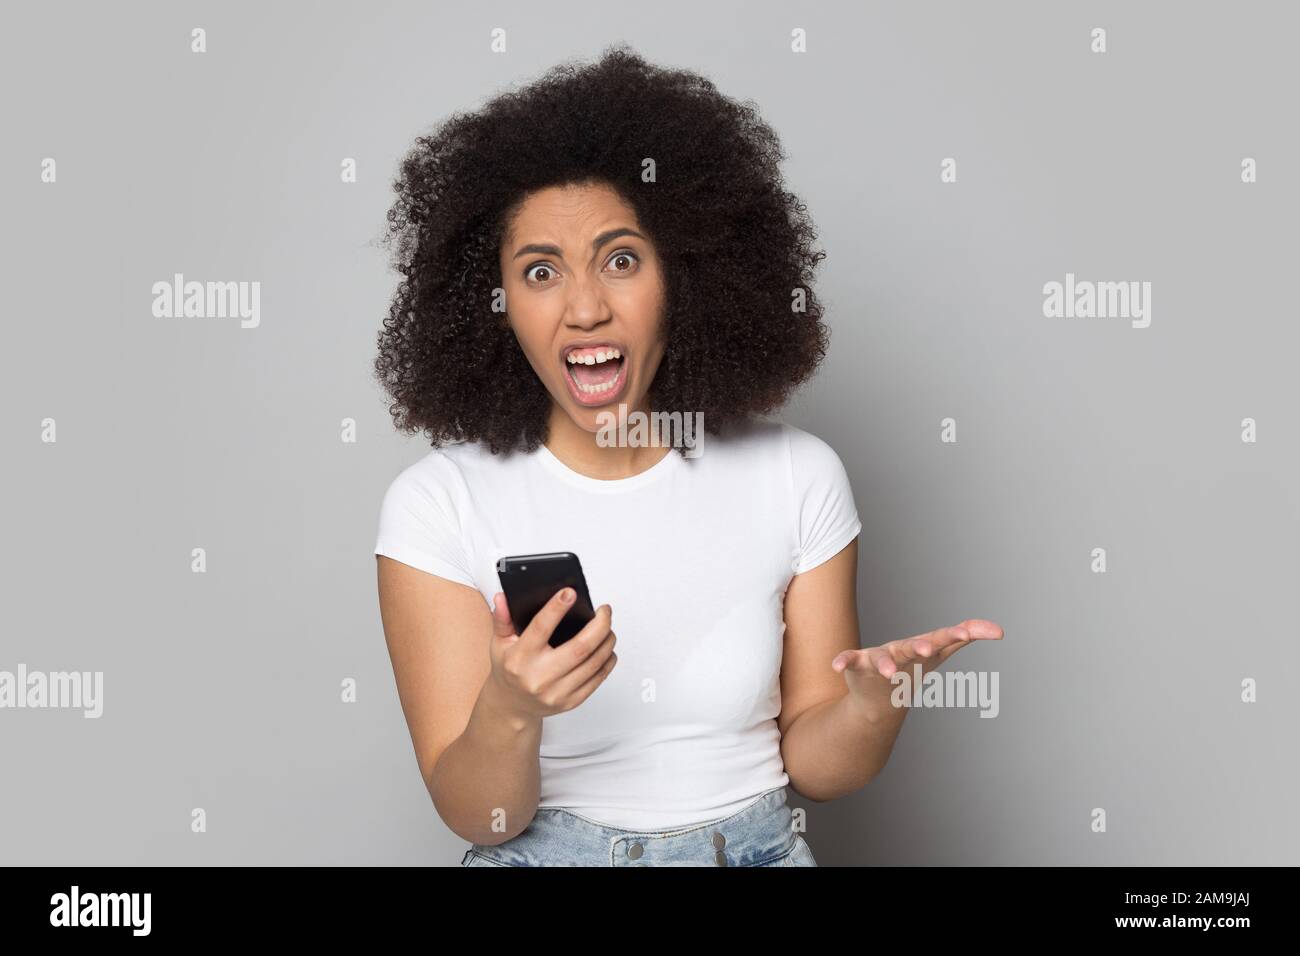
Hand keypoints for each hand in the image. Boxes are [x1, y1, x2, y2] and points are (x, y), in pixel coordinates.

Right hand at [485, 588, 617, 721]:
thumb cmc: (509, 669)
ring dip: (607, 642)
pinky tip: (607, 649)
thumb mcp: (499, 643)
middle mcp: (539, 676)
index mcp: (520, 657)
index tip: (570, 593)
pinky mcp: (570, 702)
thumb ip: (502, 619)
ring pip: (593, 663)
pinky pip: (597, 679)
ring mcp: (556, 692)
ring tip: (608, 628)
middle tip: (604, 611)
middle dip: (599, 625)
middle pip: (580, 647)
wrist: (512, 705)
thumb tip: (502, 598)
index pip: (540, 628)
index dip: (556, 608)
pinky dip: (607, 661)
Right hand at [831, 619, 1002, 703]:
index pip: (939, 639)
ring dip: (883, 663)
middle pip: (910, 647)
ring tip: (887, 670)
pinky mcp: (857, 667)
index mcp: (921, 647)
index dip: (951, 636)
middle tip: (927, 650)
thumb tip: (1000, 629)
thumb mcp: (940, 652)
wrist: (880, 694)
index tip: (966, 634)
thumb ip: (966, 636)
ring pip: (880, 658)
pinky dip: (842, 661)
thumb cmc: (912, 665)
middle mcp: (900, 649)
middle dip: (918, 647)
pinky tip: (836, 665)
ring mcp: (877, 657)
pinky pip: (848, 661)